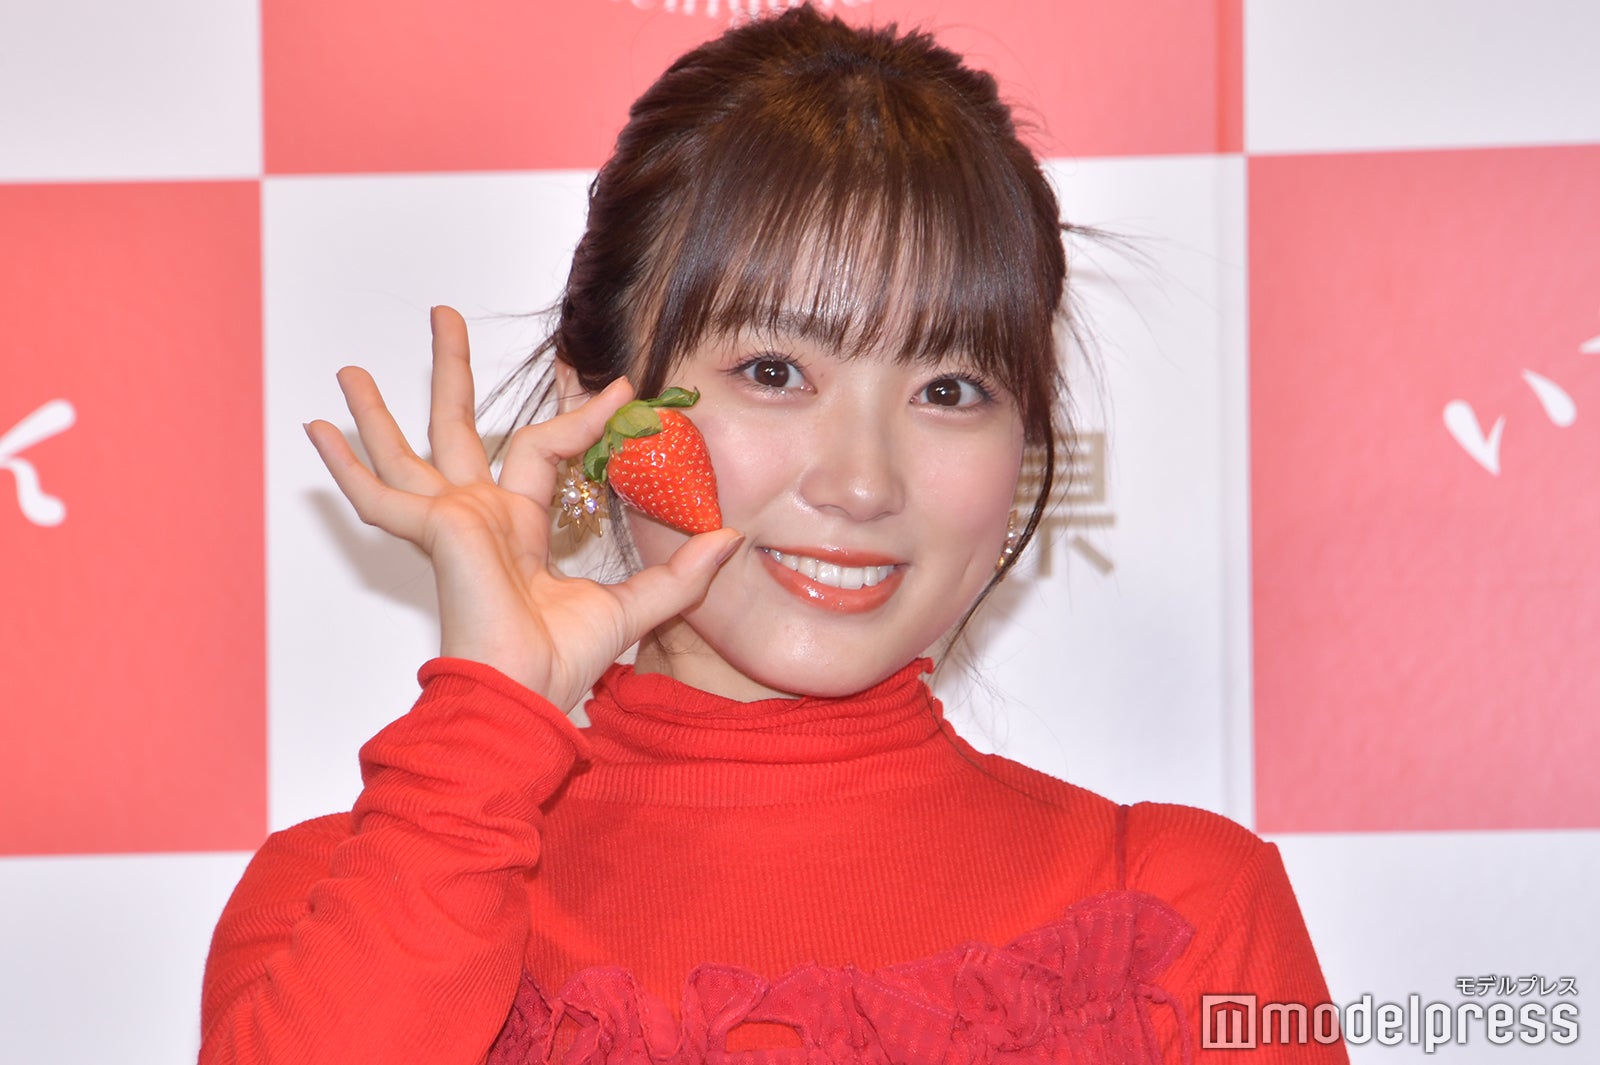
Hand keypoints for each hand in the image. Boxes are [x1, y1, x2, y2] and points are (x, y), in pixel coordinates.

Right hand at [304, 306, 742, 711]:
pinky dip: (345, 467)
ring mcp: (451, 522)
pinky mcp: (437, 530)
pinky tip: (315, 429)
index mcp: (518, 527)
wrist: (525, 696)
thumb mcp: (637, 606)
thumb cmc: (562, 664)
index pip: (543, 450)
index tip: (614, 387)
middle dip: (450, 372)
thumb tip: (730, 538)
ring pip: (409, 449)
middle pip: (458, 428)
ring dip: (378, 408)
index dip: (577, 415)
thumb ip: (681, 572)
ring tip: (348, 368)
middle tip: (440, 316)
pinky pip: (380, 497)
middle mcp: (479, 517)